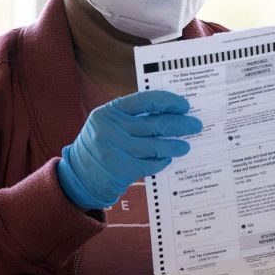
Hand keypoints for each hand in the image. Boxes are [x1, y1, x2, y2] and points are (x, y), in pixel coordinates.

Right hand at [57, 90, 202, 209]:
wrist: (79, 174)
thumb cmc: (102, 143)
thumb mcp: (110, 122)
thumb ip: (134, 115)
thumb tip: (170, 112)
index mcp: (110, 111)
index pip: (146, 100)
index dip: (169, 102)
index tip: (184, 105)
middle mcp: (111, 129)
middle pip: (155, 124)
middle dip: (180, 124)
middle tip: (196, 125)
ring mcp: (116, 151)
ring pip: (156, 147)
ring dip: (175, 146)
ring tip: (185, 145)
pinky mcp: (121, 170)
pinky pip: (150, 164)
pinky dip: (162, 161)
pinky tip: (168, 158)